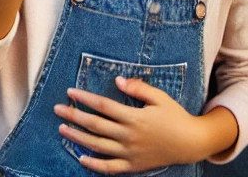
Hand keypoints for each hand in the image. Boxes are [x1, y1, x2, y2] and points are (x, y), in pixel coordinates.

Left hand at [54, 76, 237, 171]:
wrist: (189, 143)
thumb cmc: (174, 116)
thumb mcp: (159, 97)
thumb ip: (138, 88)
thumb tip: (117, 80)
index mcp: (134, 117)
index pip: (103, 106)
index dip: (85, 99)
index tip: (71, 92)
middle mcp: (128, 136)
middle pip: (95, 125)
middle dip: (74, 116)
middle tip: (57, 109)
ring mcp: (129, 153)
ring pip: (97, 146)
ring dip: (78, 137)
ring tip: (62, 128)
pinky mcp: (132, 165)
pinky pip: (109, 168)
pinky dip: (93, 165)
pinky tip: (81, 158)